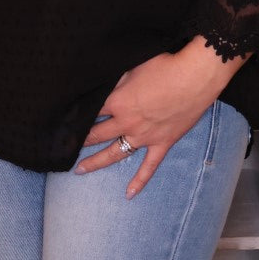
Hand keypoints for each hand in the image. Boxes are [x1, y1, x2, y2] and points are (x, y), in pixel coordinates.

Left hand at [76, 37, 248, 197]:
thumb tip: (102, 82)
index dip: (76, 116)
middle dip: (79, 141)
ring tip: (79, 170)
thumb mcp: (133, 66)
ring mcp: (144, 136)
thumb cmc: (165, 65)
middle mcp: (127, 122)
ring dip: (95, 162)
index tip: (62, 122)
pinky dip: (139, 181)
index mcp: (117, 101)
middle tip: (63, 148)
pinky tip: (128, 194)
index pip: (90, 112)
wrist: (196, 76)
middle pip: (96, 134)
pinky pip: (148, 167)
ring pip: (114, 154)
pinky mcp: (162, 143)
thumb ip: (115, 78)